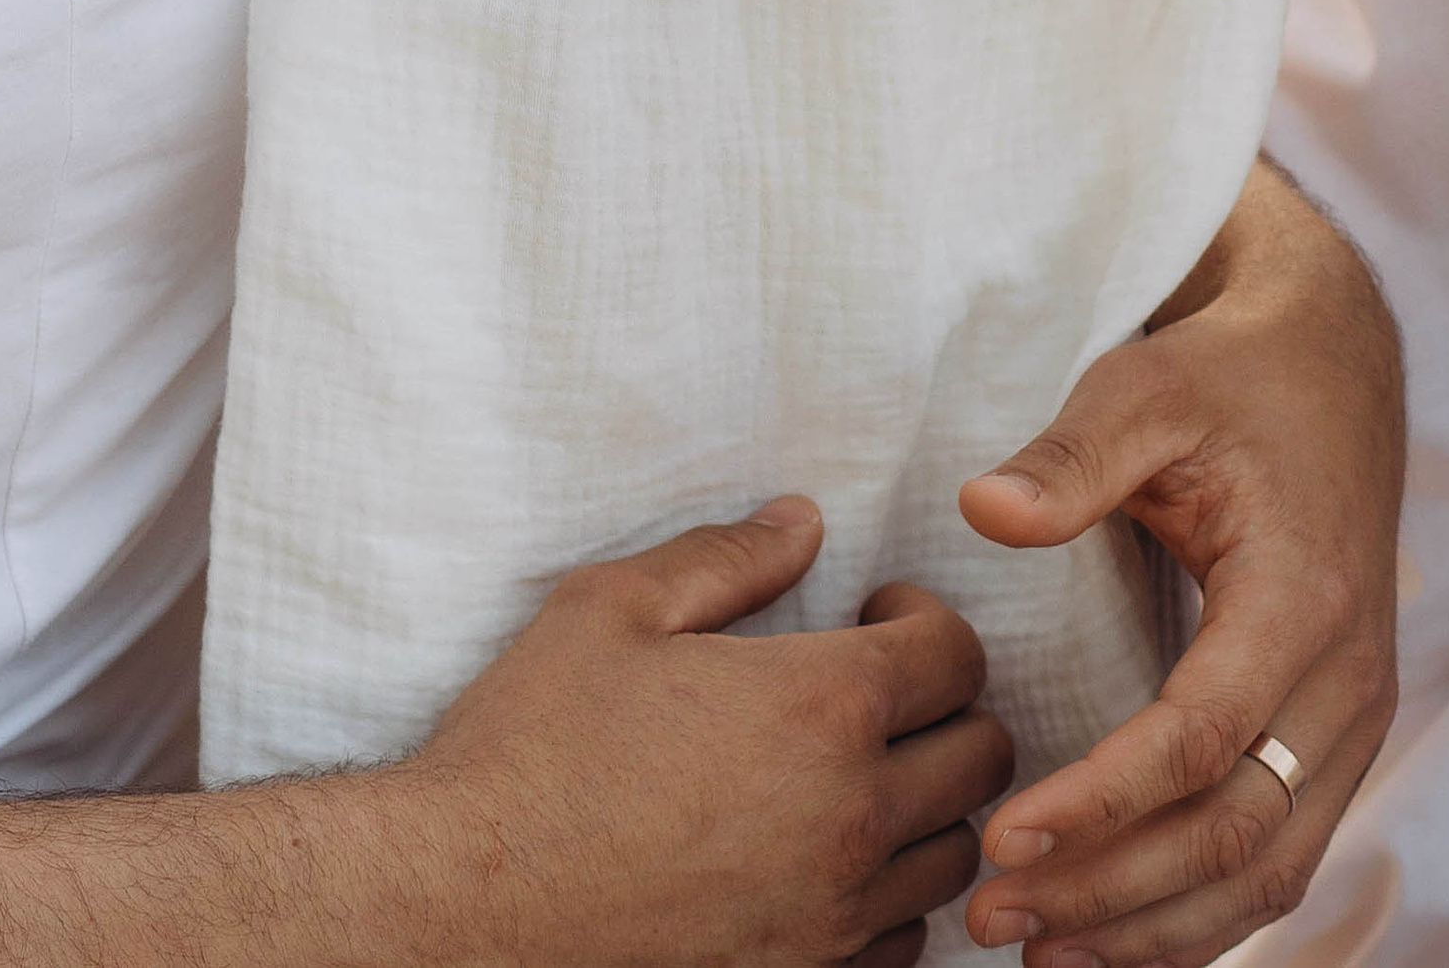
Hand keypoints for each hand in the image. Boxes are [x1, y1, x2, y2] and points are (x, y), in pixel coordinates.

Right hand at [406, 495, 1014, 966]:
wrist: (463, 903)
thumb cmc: (533, 746)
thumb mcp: (614, 608)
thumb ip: (726, 557)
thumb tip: (803, 523)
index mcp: (819, 709)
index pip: (958, 657)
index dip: (926, 622)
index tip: (871, 618)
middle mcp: (849, 819)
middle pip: (984, 758)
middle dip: (947, 708)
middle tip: (875, 690)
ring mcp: (830, 918)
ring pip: (952, 858)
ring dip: (926, 806)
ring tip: (854, 774)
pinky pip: (900, 945)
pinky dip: (887, 899)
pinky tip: (822, 860)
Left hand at [955, 167, 1403, 964]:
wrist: (1334, 370)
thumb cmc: (1231, 378)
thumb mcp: (1147, 386)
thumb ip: (1070, 456)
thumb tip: (982, 508)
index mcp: (1304, 596)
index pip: (1200, 737)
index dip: (1101, 801)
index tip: (1001, 836)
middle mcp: (1348, 680)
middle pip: (1235, 832)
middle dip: (1111, 890)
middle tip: (990, 913)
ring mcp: (1354, 720)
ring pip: (1268, 870)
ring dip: (1155, 928)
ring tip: (1038, 952)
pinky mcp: (1336, 738)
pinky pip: (1282, 855)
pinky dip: (1203, 915)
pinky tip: (1117, 938)